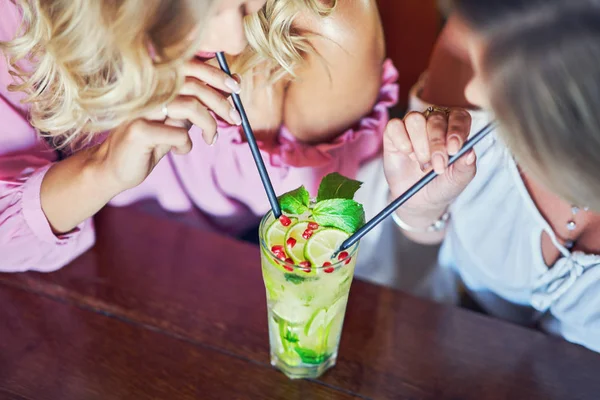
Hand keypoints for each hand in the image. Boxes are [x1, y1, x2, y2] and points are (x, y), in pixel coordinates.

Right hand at [90, 57, 242, 191]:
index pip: (190, 66)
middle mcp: (146, 90)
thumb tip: (232, 84)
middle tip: (235, 119)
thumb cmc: (150, 142)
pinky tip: (179, 150)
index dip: (216, 74)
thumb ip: (199, 102)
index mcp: (156, 82)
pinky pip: (178, 134)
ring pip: (190, 108)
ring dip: (209, 126)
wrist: (114, 168)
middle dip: (221, 103)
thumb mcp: (178, 120)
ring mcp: (141, 109)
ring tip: (210, 139)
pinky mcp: (139, 130)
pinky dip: (186, 145)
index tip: (236, 88)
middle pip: (194, 86)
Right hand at [383, 108, 475, 215]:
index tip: (454, 149)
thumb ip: (466, 166)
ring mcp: (413, 126)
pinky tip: (407, 154)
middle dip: (437, 144)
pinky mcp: (394, 132)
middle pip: (436, 118)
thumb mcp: (458, 179)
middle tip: (437, 166)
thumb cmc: (442, 185)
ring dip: (419, 143)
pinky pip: (395, 126)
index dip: (456, 130)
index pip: (459, 117)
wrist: (418, 200)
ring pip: (415, 119)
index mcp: (454, 129)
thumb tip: (470, 153)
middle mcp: (434, 123)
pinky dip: (401, 140)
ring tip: (421, 163)